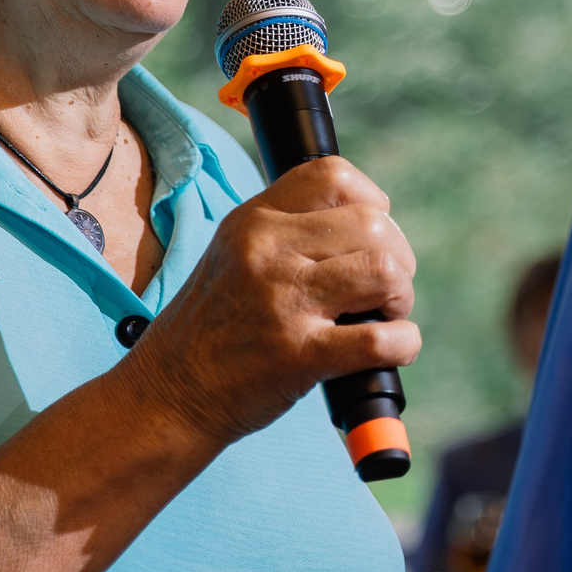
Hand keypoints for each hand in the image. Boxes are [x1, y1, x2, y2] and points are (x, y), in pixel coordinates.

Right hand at [126, 156, 419, 450]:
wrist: (167, 394)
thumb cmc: (212, 329)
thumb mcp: (234, 256)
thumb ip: (288, 233)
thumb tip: (370, 225)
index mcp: (253, 220)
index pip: (334, 176)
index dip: (372, 204)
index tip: (369, 239)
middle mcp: (267, 250)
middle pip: (374, 224)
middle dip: (397, 258)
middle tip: (380, 292)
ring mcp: (282, 300)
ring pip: (385, 269)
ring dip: (400, 297)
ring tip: (380, 316)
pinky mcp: (298, 354)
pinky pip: (382, 338)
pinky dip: (403, 344)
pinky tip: (389, 350)